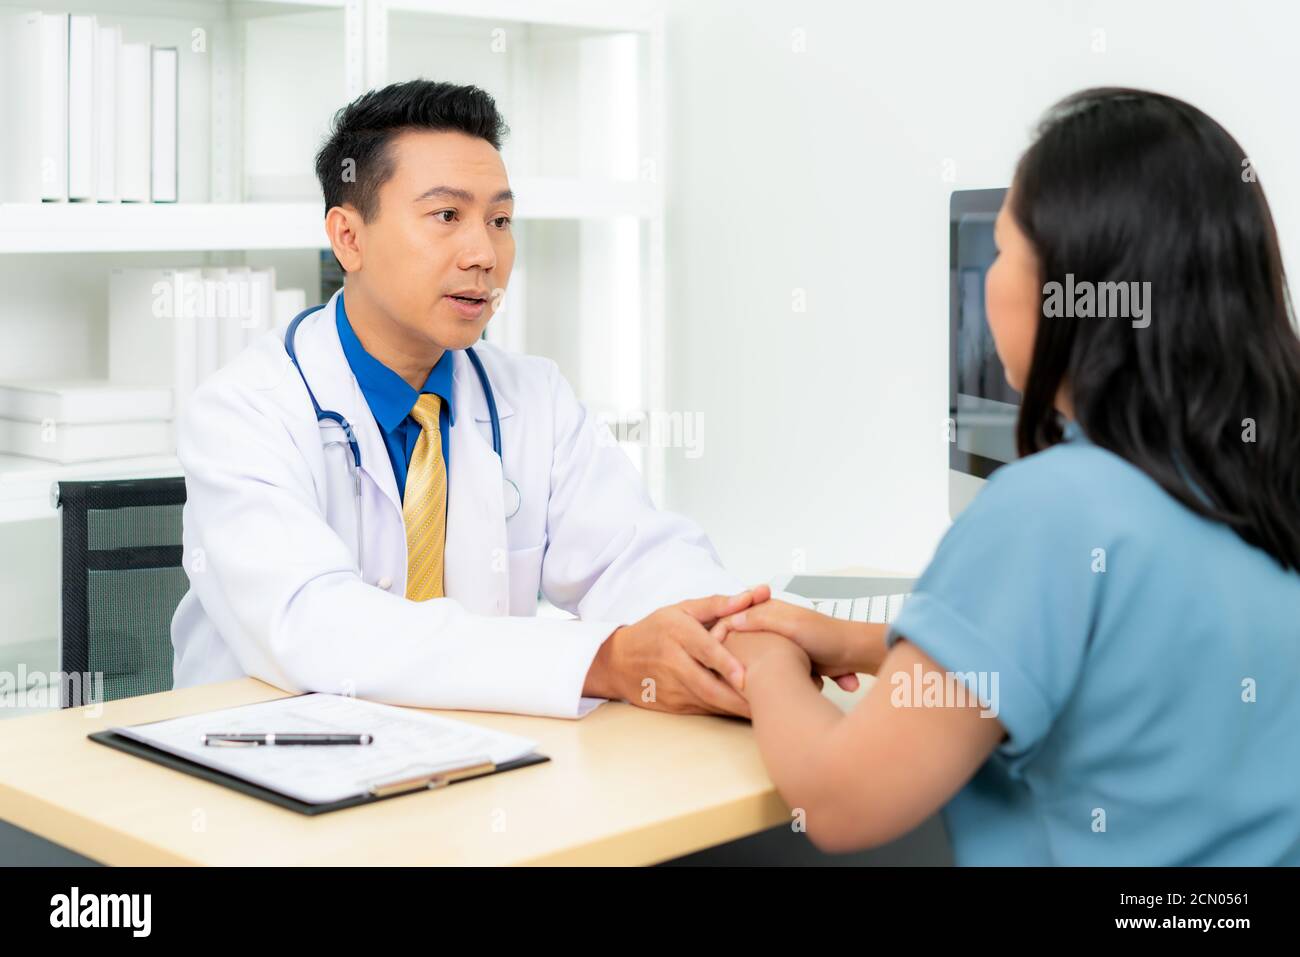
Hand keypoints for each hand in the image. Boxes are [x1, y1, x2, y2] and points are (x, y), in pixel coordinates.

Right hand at [584, 589, 763, 716]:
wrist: (617, 661)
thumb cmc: (656, 630)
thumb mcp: (683, 609)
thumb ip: (719, 604)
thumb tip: (753, 595)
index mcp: (676, 632)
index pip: (704, 650)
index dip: (726, 664)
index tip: (746, 677)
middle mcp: (672, 661)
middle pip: (707, 684)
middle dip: (737, 697)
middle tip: (768, 702)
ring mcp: (670, 687)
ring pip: (707, 701)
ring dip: (735, 707)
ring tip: (765, 711)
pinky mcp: (672, 706)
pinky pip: (703, 710)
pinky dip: (724, 711)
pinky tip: (744, 711)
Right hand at [712, 599, 888, 691]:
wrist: (855, 654)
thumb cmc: (827, 636)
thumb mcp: (790, 624)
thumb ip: (760, 620)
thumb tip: (730, 621)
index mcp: (769, 611)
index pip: (733, 621)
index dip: (721, 638)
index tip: (714, 656)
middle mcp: (772, 627)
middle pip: (743, 643)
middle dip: (739, 661)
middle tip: (729, 676)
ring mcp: (781, 645)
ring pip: (758, 661)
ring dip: (759, 676)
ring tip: (750, 690)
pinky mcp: (790, 661)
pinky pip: (774, 672)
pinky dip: (776, 681)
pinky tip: (770, 694)